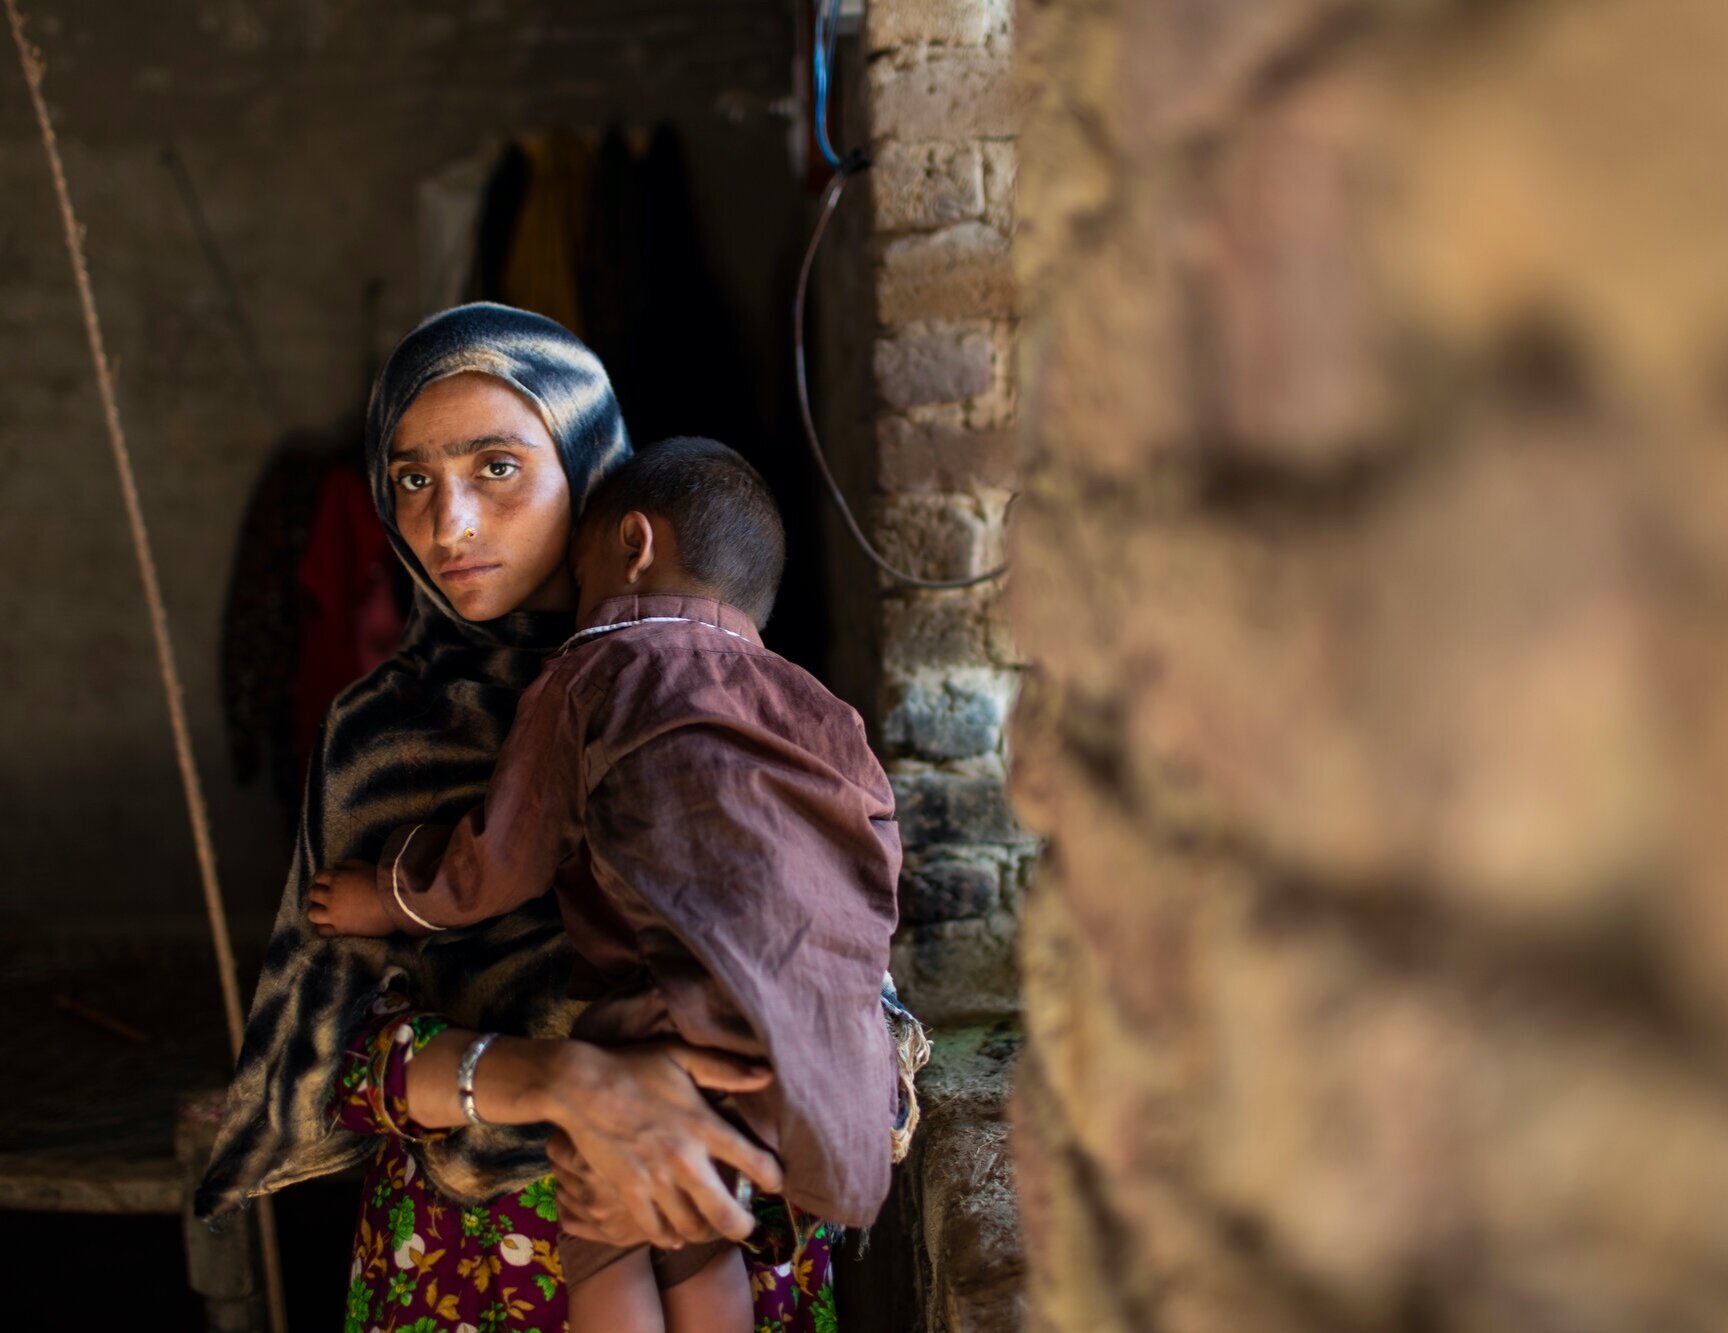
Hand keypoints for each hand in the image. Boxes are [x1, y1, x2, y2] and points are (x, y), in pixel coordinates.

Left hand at [307, 861, 393, 937]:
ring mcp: (334, 914)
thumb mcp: (365, 866)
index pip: (318, 876)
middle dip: (318, 894)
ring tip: (327, 911)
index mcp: (337, 879)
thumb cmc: (383, 882)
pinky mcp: (340, 929)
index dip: (322, 879)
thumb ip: (348, 864)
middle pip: (313, 894)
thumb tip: (335, 866)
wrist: (396, 904)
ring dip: (317, 911)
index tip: (328, 882)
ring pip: (312, 913)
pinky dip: (323, 927)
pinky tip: (330, 925)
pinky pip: (322, 931)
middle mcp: (331, 896)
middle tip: (328, 896)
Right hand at [531, 1042, 781, 1248]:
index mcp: (703, 1125)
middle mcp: (684, 1160)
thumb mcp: (683, 1056)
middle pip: (726, 1214)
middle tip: (747, 1226)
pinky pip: (655, 1229)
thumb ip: (726, 1068)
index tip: (777, 1184)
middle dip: (743, 1227)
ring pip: (692, 1227)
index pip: (754, 1161)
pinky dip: (669, 1237)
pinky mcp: (628, 1192)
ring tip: (712, 1227)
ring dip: (707, 1232)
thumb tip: (767, 1074)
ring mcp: (655, 1181)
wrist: (580, 1086)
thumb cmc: (634, 1067)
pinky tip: (677, 1234)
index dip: (773, 1177)